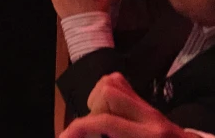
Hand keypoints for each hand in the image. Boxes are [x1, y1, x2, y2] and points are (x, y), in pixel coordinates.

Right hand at [61, 73, 193, 137]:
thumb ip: (107, 136)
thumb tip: (81, 133)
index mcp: (148, 135)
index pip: (105, 121)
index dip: (78, 128)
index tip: (64, 137)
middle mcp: (150, 116)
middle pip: (108, 91)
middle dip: (92, 110)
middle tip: (93, 130)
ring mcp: (149, 107)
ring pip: (110, 82)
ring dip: (97, 101)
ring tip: (99, 121)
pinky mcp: (145, 103)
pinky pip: (118, 83)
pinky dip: (104, 95)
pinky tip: (106, 112)